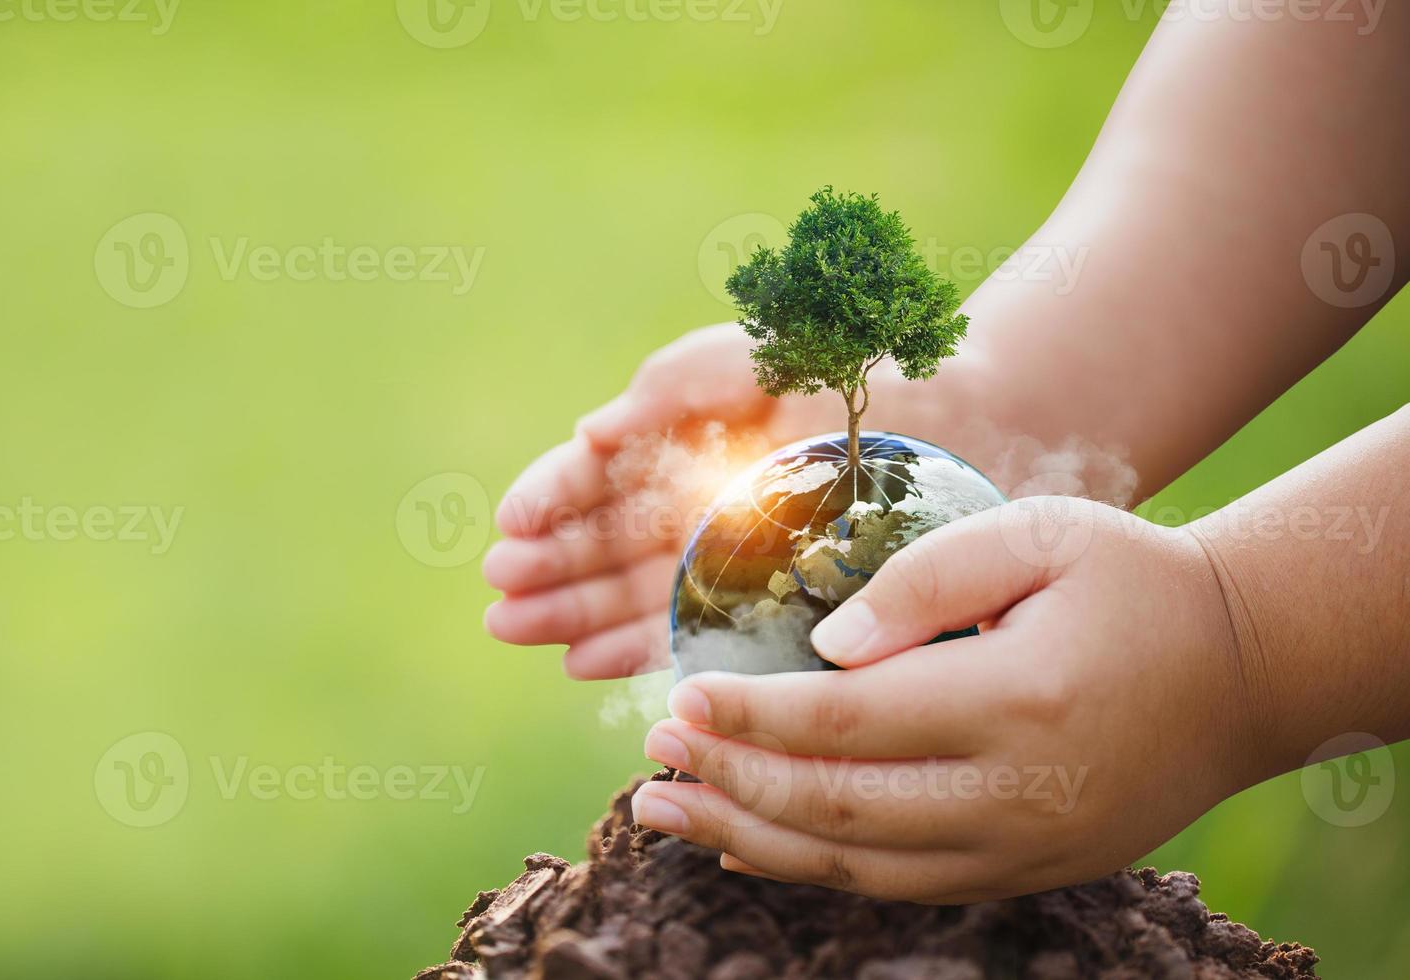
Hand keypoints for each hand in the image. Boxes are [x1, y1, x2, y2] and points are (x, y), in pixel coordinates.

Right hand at [482, 325, 835, 678]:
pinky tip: (579, 663)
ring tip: (513, 628)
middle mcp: (689, 506)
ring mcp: (722, 560)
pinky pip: (685, 634)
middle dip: (544, 568)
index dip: (549, 497)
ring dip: (567, 614)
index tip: (511, 523)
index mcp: (678, 443)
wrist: (953, 416)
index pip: (595, 477)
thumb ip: (674, 383)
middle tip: (499, 589)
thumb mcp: (754, 355)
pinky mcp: (762, 607)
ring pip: (627, 595)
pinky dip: (630, 652)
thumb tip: (590, 433)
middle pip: (599, 545)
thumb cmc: (850, 368)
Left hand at [629, 497, 1260, 902]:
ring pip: (857, 867)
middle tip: (650, 756)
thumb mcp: (1036, 534)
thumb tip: (821, 646)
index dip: (752, 717)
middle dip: (730, 785)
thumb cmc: (1129, 582)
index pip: (849, 722)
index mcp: (1017, 699)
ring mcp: (1023, 849)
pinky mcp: (1025, 875)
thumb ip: (922, 578)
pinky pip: (896, 887)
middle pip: (839, 809)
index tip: (679, 699)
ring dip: (747, 841)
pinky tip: (740, 846)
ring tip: (661, 810)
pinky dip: (810, 871)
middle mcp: (1018, 794)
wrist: (1243, 672)